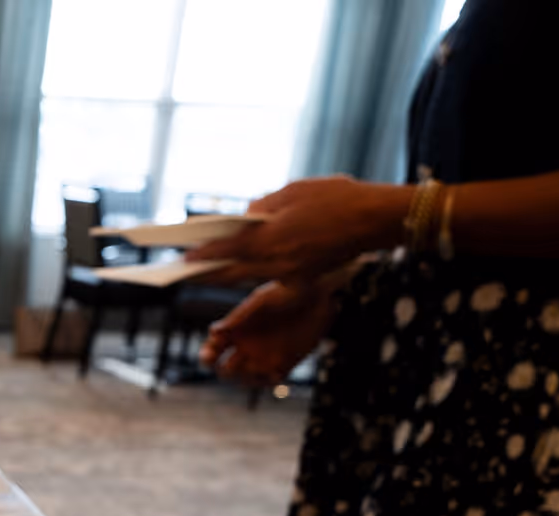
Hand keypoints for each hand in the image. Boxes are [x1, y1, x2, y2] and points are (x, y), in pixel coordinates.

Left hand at [187, 176, 407, 283]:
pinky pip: (274, 281)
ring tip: (208, 271)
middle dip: (206, 273)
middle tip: (183, 272)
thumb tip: (243, 219)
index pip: (225, 251)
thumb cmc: (336, 197)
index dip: (202, 255)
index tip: (185, 257)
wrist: (375, 218)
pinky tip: (246, 270)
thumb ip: (262, 207)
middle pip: (231, 273)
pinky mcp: (305, 279)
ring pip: (249, 278)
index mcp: (270, 239)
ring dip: (228, 275)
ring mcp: (291, 274)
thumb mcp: (292, 192)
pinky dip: (257, 276)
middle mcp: (276, 263)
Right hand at [199, 281, 336, 386]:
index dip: (207, 356)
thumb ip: (238, 318)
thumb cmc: (286, 292)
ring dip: (246, 377)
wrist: (317, 294)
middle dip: (225, 369)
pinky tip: (272, 371)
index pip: (213, 350)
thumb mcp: (259, 301)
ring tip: (254, 366)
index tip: (209, 357)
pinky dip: (266, 380)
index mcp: (235, 331)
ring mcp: (264, 357)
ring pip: (244, 379)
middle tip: (234, 362)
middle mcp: (246, 346)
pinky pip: (268, 381)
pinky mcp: (284, 364)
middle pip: (225, 370)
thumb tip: (214, 332)